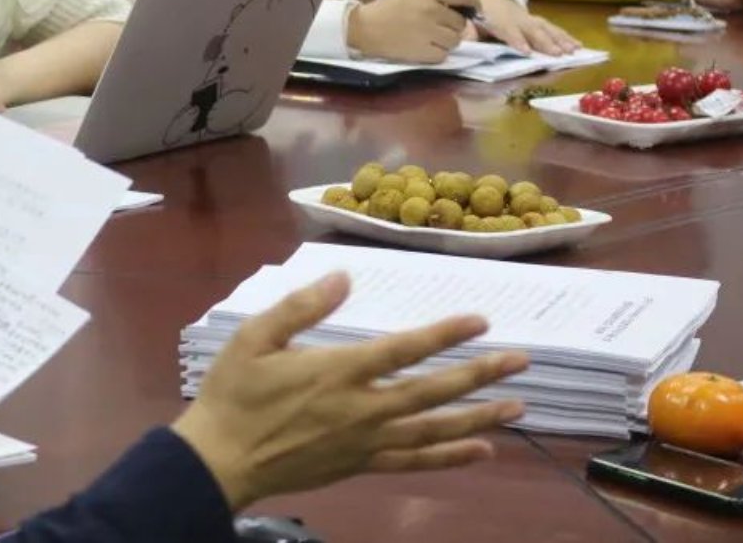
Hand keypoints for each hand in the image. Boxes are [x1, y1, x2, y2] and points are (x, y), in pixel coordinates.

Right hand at [172, 271, 527, 510]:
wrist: (221, 458)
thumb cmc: (235, 392)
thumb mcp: (254, 337)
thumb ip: (300, 307)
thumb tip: (343, 278)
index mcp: (337, 371)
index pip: (403, 350)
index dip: (444, 335)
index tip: (479, 321)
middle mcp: (362, 408)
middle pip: (433, 390)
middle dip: (480, 375)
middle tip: (520, 362)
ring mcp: (366, 440)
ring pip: (434, 429)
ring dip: (479, 417)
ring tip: (518, 407)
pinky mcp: (363, 463)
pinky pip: (416, 461)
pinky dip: (451, 456)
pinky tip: (482, 450)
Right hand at [346, 0, 476, 62]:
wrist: (363, 28)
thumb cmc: (389, 9)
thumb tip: (467, 12)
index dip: (474, 4)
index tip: (473, 11)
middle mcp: (430, 10)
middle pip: (460, 23)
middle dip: (452, 27)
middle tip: (437, 27)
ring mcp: (427, 31)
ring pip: (455, 40)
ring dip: (446, 42)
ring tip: (429, 38)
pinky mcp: (423, 51)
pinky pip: (443, 55)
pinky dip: (436, 54)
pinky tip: (423, 48)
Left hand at [468, 0, 579, 55]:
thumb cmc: (478, 18)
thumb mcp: (468, 24)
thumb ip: (468, 32)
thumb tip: (465, 37)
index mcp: (496, 20)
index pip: (507, 30)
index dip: (516, 40)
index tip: (526, 51)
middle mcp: (516, 19)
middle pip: (531, 31)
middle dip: (544, 42)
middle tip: (556, 54)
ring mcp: (530, 20)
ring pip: (546, 29)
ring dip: (560, 40)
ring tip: (572, 51)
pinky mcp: (539, 22)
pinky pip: (554, 29)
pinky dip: (566, 37)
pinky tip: (578, 46)